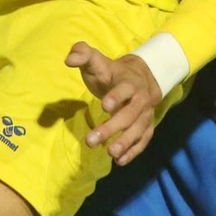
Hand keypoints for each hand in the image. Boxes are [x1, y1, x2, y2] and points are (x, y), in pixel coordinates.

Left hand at [66, 41, 159, 164]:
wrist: (139, 78)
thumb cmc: (110, 72)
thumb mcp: (96, 61)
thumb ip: (82, 54)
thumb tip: (69, 59)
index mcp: (129, 82)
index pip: (125, 89)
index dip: (116, 97)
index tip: (104, 106)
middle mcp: (141, 99)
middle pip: (130, 114)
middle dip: (112, 127)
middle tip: (91, 141)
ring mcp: (145, 115)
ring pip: (138, 130)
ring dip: (125, 142)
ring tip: (110, 153)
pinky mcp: (146, 127)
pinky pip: (143, 141)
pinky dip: (134, 151)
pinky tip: (119, 161)